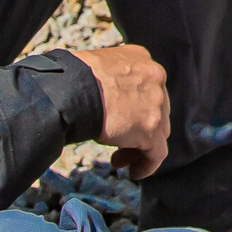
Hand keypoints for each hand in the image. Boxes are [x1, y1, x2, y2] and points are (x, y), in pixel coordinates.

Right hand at [71, 44, 168, 178]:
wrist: (73, 88)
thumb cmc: (73, 78)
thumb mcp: (98, 67)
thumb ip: (111, 79)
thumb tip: (103, 97)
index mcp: (140, 58)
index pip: (146, 88)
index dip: (136, 108)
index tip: (122, 121)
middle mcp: (155, 78)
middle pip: (155, 111)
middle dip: (139, 129)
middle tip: (120, 143)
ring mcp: (156, 103)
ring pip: (158, 132)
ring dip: (139, 148)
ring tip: (119, 160)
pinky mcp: (151, 128)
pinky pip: (157, 153)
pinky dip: (147, 165)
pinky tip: (134, 173)